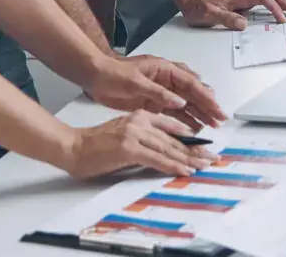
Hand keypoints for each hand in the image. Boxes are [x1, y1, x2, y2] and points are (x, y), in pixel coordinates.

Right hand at [61, 110, 216, 177]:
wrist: (73, 146)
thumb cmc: (96, 143)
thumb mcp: (125, 132)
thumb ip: (145, 136)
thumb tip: (165, 149)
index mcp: (141, 115)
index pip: (173, 127)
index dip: (191, 137)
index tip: (205, 146)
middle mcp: (141, 121)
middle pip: (174, 138)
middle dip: (195, 149)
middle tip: (212, 157)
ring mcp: (135, 134)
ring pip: (169, 147)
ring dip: (189, 158)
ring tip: (204, 164)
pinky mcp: (129, 148)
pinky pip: (157, 158)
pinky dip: (173, 165)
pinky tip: (184, 169)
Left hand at [85, 55, 226, 129]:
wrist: (96, 76)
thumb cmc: (114, 73)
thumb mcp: (135, 81)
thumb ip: (159, 93)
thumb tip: (180, 102)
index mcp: (166, 69)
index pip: (192, 84)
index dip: (206, 97)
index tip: (217, 109)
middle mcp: (168, 80)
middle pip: (193, 94)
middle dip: (207, 107)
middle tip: (220, 119)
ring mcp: (162, 92)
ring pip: (186, 104)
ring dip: (198, 114)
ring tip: (210, 126)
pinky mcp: (154, 102)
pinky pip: (173, 113)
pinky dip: (183, 120)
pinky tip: (192, 128)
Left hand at [181, 0, 285, 30]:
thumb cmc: (198, 6)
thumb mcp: (209, 14)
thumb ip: (226, 18)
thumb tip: (244, 24)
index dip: (274, 9)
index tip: (281, 20)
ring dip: (283, 4)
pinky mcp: (243, 2)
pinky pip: (264, 2)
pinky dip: (275, 6)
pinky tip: (278, 12)